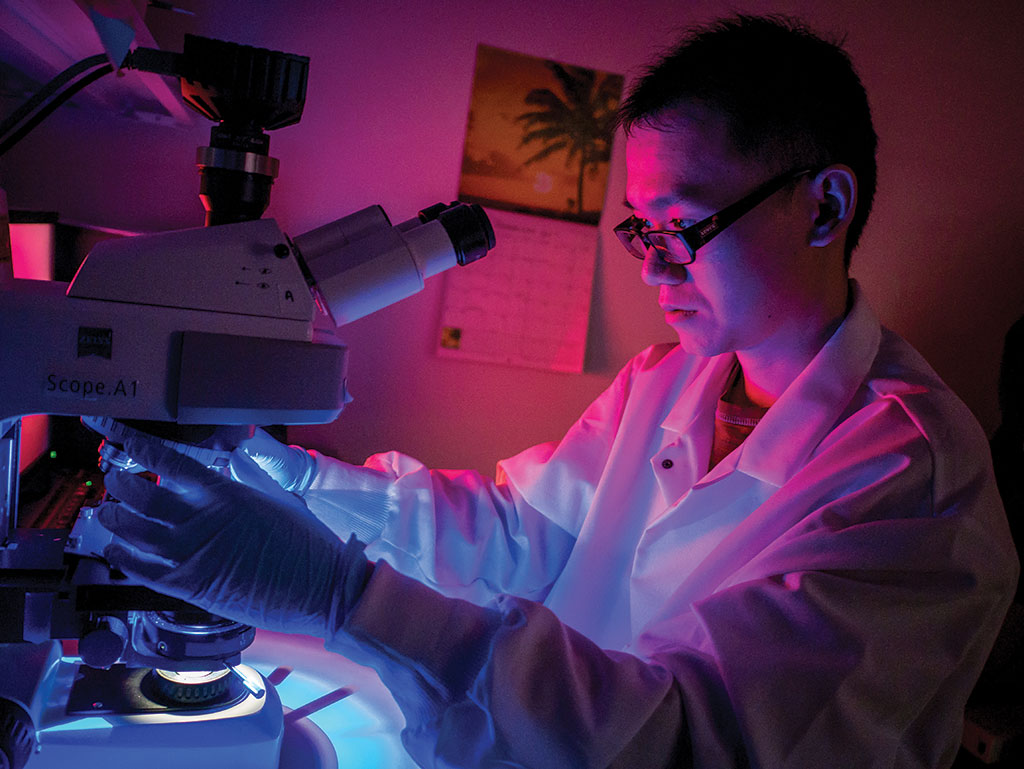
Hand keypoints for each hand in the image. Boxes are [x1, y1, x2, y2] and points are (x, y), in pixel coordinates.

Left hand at [98, 436, 368, 638]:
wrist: (318, 585)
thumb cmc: (305, 541)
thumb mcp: (277, 498)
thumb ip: (247, 480)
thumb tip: (235, 465)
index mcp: (224, 490)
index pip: (166, 460)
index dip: (135, 445)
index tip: (113, 433)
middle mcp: (200, 518)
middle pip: (139, 493)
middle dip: (119, 485)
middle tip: (114, 481)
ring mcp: (190, 553)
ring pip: (131, 530)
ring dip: (114, 519)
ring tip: (107, 514)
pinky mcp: (187, 585)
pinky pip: (137, 568)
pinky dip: (120, 555)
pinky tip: (115, 549)